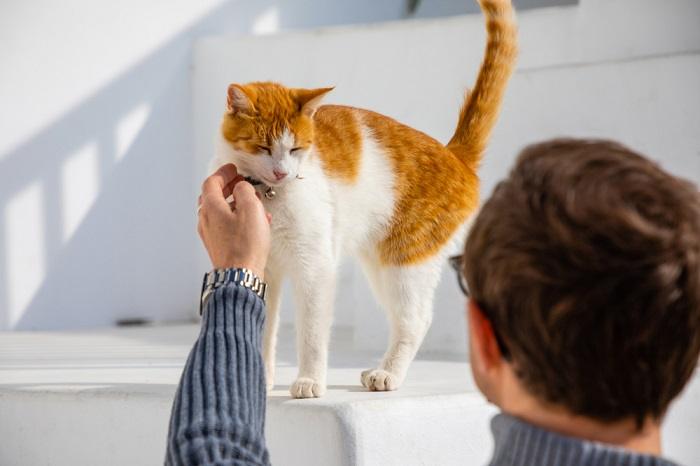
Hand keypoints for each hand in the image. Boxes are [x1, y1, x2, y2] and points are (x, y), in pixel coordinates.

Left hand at [197, 164, 270, 278]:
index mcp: (210, 207)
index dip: (223, 173)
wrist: (240, 275)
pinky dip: (236, 217)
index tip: (232, 169)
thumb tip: (241, 187)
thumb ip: (244, 191)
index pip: (211, 182)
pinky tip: (253, 223)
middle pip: (212, 196)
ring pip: (219, 211)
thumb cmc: (245, 245)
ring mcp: (210, 234)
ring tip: (251, 202)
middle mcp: (206, 220)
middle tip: (239, 182)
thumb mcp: (250, 208)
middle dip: (227, 187)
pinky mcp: (218, 246)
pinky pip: (225, 225)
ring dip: (234, 203)